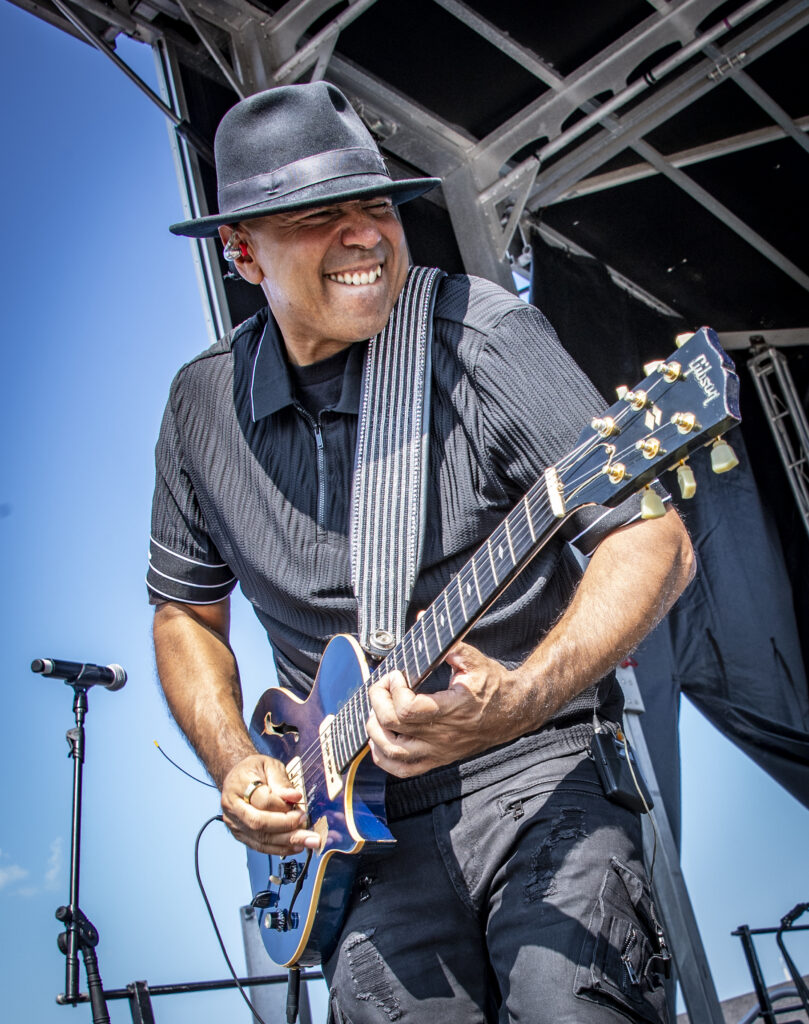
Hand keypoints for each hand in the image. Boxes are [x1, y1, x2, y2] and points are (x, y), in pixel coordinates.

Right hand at [220, 754, 321, 854]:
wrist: (237, 776)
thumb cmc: (255, 769)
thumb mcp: (270, 765)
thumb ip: (282, 782)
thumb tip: (295, 797)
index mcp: (240, 784)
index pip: (262, 800)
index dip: (283, 807)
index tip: (301, 811)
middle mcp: (233, 806)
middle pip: (259, 823)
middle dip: (287, 830)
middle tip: (309, 834)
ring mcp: (234, 822)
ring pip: (259, 838)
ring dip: (286, 843)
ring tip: (306, 842)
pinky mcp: (239, 833)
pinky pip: (258, 845)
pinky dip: (277, 848)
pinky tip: (293, 847)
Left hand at [366, 641, 530, 777]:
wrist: (515, 712)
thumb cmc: (495, 686)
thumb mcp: (475, 660)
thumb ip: (448, 644)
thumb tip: (423, 620)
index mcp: (452, 709)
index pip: (408, 710)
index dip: (393, 690)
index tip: (397, 675)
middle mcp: (443, 735)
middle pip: (393, 727)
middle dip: (378, 701)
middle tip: (382, 686)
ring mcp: (439, 751)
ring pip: (394, 753)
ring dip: (375, 731)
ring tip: (377, 710)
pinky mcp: (437, 759)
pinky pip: (403, 769)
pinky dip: (384, 757)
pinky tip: (381, 738)